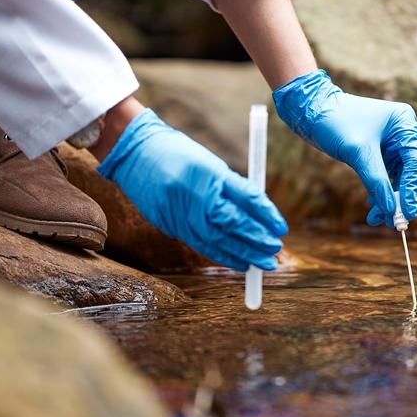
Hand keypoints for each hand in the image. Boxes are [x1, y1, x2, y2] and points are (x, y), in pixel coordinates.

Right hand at [97, 109, 287, 270]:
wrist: (134, 153)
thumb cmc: (180, 154)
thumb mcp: (210, 164)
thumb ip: (233, 189)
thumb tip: (260, 217)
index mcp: (210, 172)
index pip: (246, 197)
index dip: (266, 215)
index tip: (281, 228)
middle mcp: (195, 194)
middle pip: (233, 223)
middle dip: (257, 239)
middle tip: (276, 249)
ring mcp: (180, 211)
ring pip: (217, 240)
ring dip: (243, 254)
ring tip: (263, 263)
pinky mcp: (169, 224)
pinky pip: (201, 245)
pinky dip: (222, 255)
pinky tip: (239, 263)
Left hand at [273, 70, 416, 226]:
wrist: (310, 111)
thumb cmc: (335, 122)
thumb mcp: (358, 153)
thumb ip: (376, 181)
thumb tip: (391, 210)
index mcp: (404, 123)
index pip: (416, 162)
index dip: (413, 190)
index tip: (407, 213)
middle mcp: (402, 132)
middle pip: (410, 172)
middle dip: (400, 197)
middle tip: (392, 222)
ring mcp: (390, 142)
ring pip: (398, 177)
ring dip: (388, 198)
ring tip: (376, 218)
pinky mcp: (378, 151)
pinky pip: (385, 176)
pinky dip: (379, 190)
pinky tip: (372, 205)